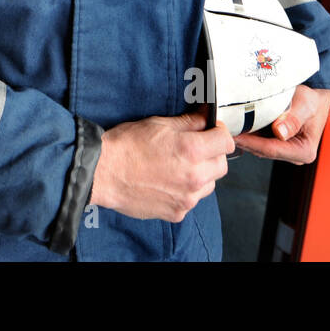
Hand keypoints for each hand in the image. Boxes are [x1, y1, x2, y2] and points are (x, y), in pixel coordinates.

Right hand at [89, 112, 234, 221]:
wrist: (103, 172)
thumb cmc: (126, 146)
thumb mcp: (158, 124)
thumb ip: (189, 122)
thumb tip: (205, 118)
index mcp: (191, 150)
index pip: (226, 141)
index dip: (219, 132)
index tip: (211, 131)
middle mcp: (194, 176)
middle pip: (222, 165)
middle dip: (213, 154)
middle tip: (195, 148)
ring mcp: (187, 198)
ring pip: (209, 184)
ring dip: (201, 174)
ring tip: (178, 166)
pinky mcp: (177, 212)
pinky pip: (192, 200)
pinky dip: (185, 191)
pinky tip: (167, 182)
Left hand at [232, 85, 329, 163]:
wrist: (315, 97)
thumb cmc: (312, 100)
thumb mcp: (305, 105)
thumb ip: (293, 118)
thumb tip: (279, 132)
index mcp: (303, 152)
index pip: (271, 150)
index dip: (250, 142)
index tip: (234, 135)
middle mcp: (293, 155)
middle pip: (262, 150)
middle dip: (243, 140)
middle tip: (224, 130)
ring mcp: (283, 151)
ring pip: (257, 146)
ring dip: (243, 137)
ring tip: (226, 127)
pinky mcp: (276, 144)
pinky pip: (258, 140)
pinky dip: (247, 132)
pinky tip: (236, 124)